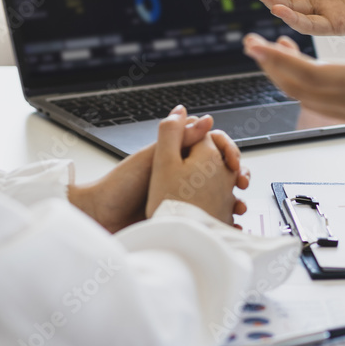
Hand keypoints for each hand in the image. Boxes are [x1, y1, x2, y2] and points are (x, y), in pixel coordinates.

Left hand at [69, 109, 248, 231]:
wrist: (102, 218)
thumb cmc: (120, 186)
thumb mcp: (152, 158)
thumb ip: (178, 139)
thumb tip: (205, 119)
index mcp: (177, 158)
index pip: (213, 148)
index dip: (227, 152)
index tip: (233, 162)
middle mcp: (184, 177)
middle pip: (221, 172)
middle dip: (237, 176)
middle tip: (242, 184)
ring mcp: (185, 199)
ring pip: (221, 196)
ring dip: (234, 200)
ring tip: (238, 208)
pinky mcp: (183, 219)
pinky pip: (209, 219)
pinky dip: (223, 222)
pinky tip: (230, 226)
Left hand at [242, 0, 344, 175]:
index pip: (305, 74)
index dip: (274, 59)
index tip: (252, 43)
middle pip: (297, 90)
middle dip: (270, 68)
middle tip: (251, 44)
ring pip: (311, 100)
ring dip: (288, 78)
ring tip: (278, 53)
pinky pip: (328, 105)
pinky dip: (310, 87)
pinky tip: (316, 72)